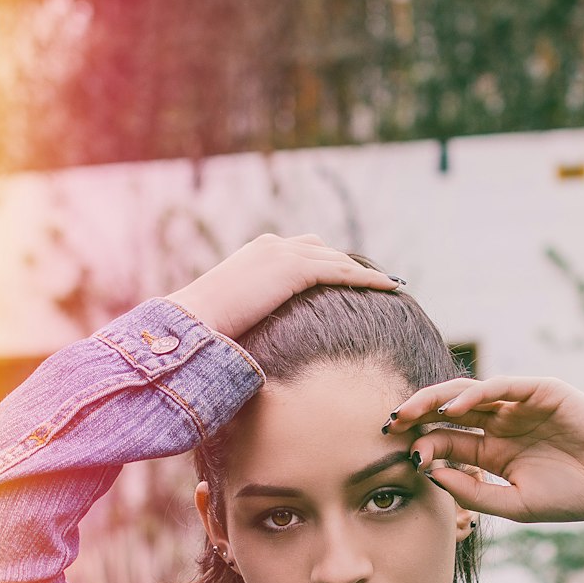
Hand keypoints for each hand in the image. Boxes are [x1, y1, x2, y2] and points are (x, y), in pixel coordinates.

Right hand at [165, 233, 401, 340]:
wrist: (194, 321)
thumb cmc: (205, 329)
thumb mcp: (234, 315)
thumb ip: (252, 314)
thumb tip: (258, 337)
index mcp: (257, 253)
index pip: (302, 251)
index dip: (327, 263)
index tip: (347, 276)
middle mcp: (273, 245)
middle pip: (324, 249)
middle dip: (349, 264)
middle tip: (375, 280)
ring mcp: (283, 253)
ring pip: (337, 259)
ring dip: (365, 272)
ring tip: (390, 284)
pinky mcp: (294, 269)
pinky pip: (341, 271)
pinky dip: (367, 278)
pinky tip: (389, 287)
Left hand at [387, 376, 583, 523]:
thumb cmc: (571, 497)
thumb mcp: (514, 503)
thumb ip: (473, 491)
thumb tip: (429, 474)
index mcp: (492, 450)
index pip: (446, 441)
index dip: (421, 445)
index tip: (402, 457)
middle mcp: (501, 422)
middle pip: (448, 412)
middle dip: (417, 416)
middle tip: (389, 425)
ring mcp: (519, 404)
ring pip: (467, 393)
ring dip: (436, 400)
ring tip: (410, 412)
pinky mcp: (540, 390)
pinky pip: (501, 386)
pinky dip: (475, 393)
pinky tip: (454, 408)